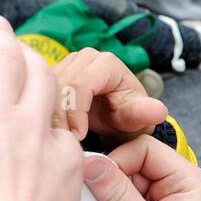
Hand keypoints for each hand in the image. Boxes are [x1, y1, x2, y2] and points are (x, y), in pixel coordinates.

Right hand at [52, 47, 167, 140]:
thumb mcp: (137, 121)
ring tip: (58, 140)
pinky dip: (45, 112)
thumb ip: (143, 115)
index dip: (76, 112)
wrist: (119, 120)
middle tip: (64, 142)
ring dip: (50, 116)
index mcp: (106, 63)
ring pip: (48, 88)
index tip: (78, 137)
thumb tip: (158, 110)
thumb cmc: (129, 120)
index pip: (81, 84)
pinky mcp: (55, 75)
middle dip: (61, 116)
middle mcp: (85, 57)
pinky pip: (41, 92)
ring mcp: (68, 64)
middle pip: (61, 85)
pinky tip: (51, 132)